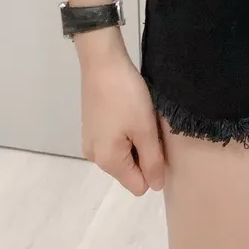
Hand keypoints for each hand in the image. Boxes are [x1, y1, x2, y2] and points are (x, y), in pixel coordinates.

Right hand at [78, 35, 165, 195]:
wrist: (102, 62)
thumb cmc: (126, 96)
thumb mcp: (145, 129)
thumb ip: (152, 161)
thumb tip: (156, 186)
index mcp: (108, 161)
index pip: (139, 185)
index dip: (154, 168)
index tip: (157, 143)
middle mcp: (95, 157)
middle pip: (129, 170)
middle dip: (144, 153)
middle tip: (149, 126)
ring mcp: (91, 140)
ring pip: (122, 153)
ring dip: (135, 140)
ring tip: (139, 116)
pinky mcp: (91, 126)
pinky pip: (114, 140)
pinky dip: (125, 130)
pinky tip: (128, 110)